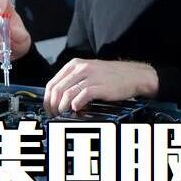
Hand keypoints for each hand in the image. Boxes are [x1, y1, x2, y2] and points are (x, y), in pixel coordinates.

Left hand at [43, 59, 158, 114]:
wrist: (134, 75)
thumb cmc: (111, 76)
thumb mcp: (88, 72)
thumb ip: (73, 81)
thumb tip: (58, 98)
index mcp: (74, 65)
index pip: (52, 83)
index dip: (47, 99)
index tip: (48, 110)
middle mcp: (80, 68)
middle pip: (57, 90)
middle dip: (52, 106)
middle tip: (54, 115)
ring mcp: (90, 76)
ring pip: (67, 93)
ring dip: (62, 108)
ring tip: (63, 115)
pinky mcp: (100, 85)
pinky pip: (82, 96)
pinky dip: (76, 105)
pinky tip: (77, 110)